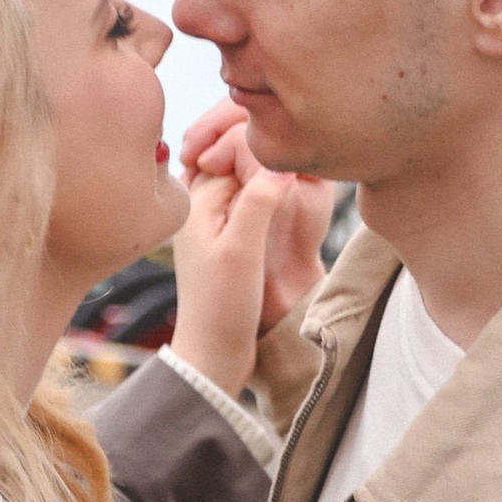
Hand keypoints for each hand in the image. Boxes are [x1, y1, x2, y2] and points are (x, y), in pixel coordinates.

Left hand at [169, 136, 294, 395]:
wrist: (214, 355)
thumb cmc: (223, 308)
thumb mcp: (242, 250)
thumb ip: (259, 201)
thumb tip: (283, 161)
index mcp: (196, 199)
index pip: (233, 147)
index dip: (267, 146)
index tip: (299, 158)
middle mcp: (201, 203)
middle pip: (238, 155)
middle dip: (268, 153)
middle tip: (305, 168)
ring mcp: (215, 219)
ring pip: (248, 176)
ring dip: (273, 174)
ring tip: (303, 184)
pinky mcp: (229, 236)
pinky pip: (253, 198)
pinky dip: (272, 194)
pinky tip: (294, 204)